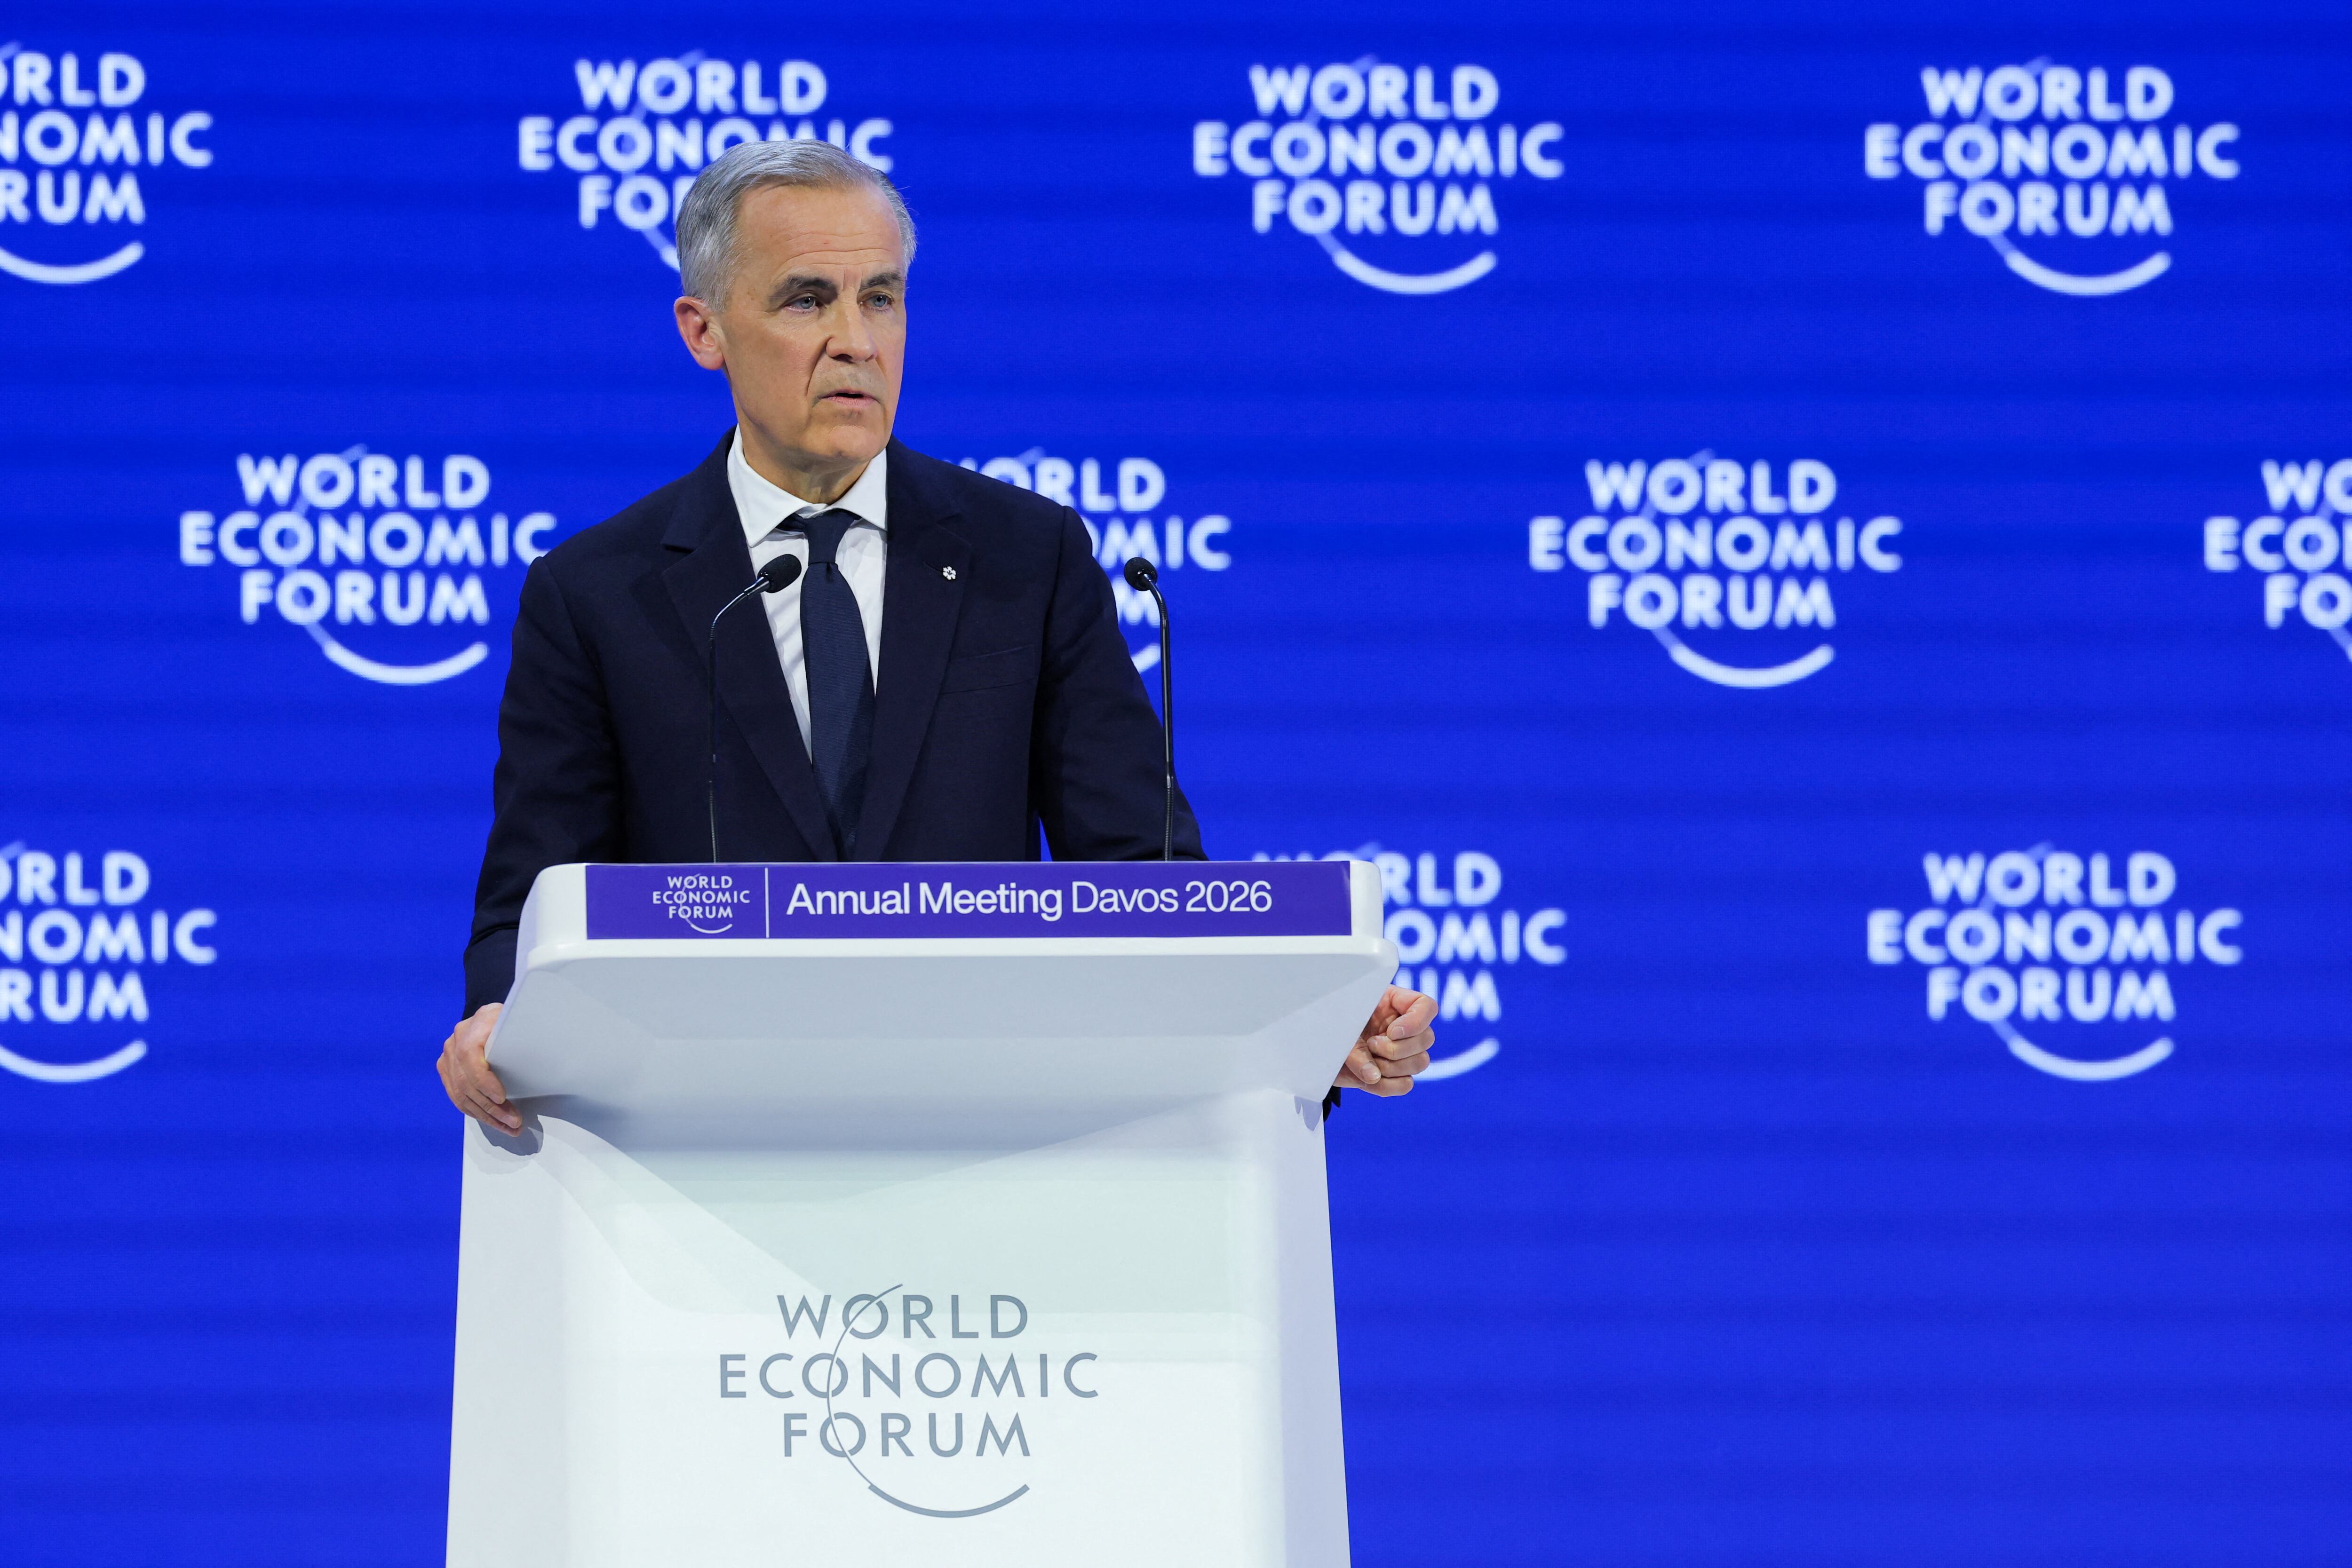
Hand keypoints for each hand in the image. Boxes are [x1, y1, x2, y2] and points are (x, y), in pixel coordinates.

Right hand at [437, 1002, 520, 1133]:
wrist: (497, 1019)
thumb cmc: (517, 1022)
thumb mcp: (524, 1021)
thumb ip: (526, 1033)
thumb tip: (545, 1049)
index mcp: (479, 1021)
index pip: (470, 1055)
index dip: (484, 1080)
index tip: (502, 1097)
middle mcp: (457, 1038)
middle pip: (466, 1080)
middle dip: (491, 1107)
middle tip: (514, 1122)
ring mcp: (449, 1054)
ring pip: (461, 1093)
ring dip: (486, 1115)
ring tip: (508, 1127)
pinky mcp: (447, 1068)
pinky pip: (457, 1096)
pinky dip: (476, 1112)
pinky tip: (494, 1121)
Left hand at [1335, 984, 1435, 1096]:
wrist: (1314, 1047)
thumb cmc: (1327, 1025)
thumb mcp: (1340, 1027)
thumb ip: (1356, 1049)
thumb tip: (1374, 1077)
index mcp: (1394, 1002)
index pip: (1426, 1006)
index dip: (1417, 1022)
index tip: (1392, 1032)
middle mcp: (1403, 1027)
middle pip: (1427, 1038)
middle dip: (1397, 1048)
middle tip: (1371, 1044)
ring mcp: (1402, 1052)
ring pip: (1420, 1062)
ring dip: (1391, 1066)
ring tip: (1366, 1059)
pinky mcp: (1394, 1074)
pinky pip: (1405, 1085)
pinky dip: (1386, 1084)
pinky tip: (1367, 1077)